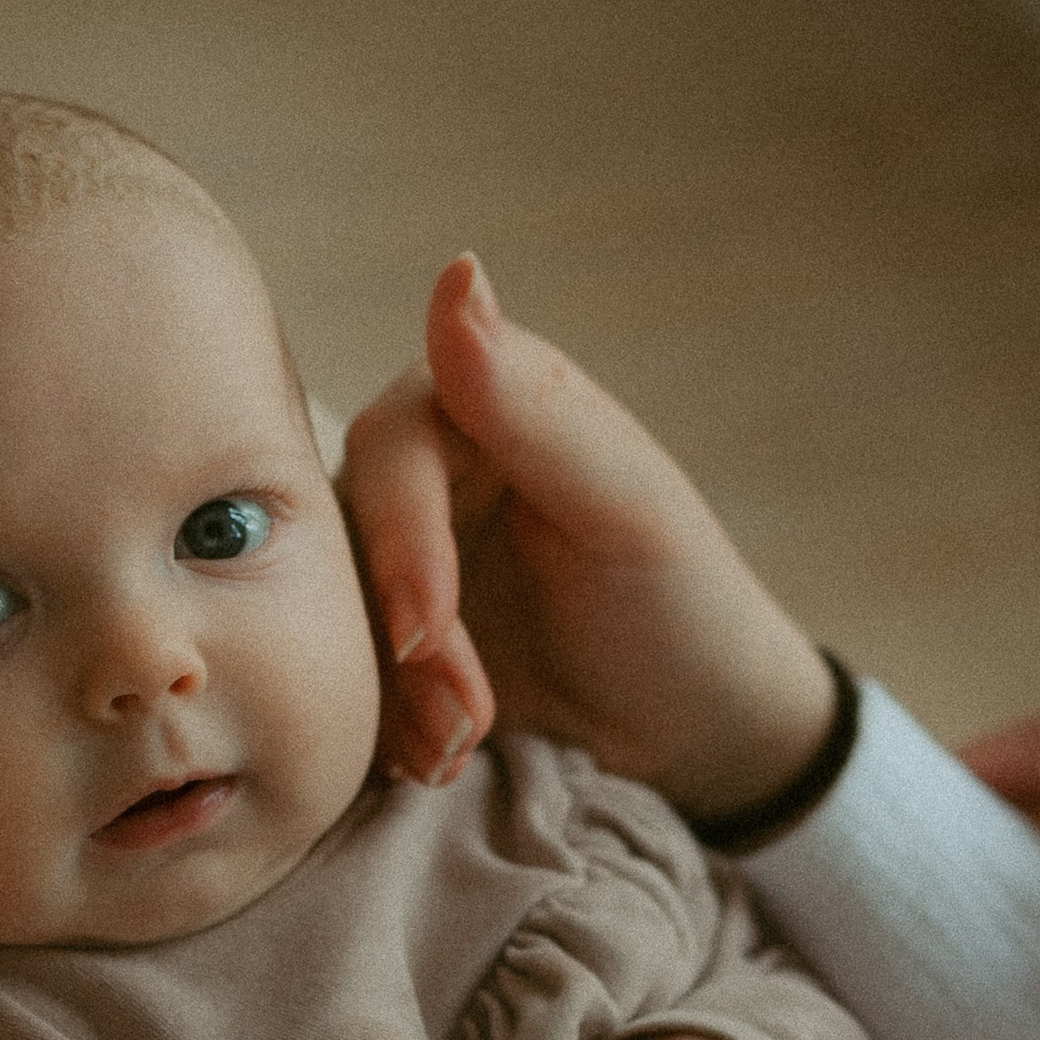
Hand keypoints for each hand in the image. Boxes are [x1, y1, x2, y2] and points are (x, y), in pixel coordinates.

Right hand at [342, 253, 837, 821]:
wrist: (697, 733)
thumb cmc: (682, 606)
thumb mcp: (624, 506)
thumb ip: (530, 403)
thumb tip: (456, 273)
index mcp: (476, 408)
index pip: (392, 457)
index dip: (403, 548)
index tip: (428, 635)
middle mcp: (423, 476)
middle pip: (350, 546)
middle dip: (405, 649)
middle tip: (465, 726)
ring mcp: (400, 564)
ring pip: (341, 618)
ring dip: (392, 702)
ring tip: (459, 757)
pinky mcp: (391, 645)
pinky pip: (348, 677)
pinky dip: (386, 731)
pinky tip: (439, 766)